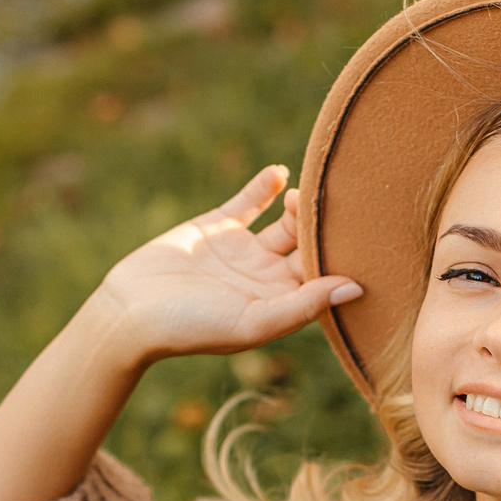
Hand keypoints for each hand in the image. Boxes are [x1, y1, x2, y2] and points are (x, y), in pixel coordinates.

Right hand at [83, 165, 359, 364]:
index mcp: (282, 303)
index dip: (348, 258)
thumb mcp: (253, 322)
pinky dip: (265, 186)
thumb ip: (304, 305)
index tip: (371, 236)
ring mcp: (244, 250)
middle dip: (329, 227)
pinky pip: (249, 201)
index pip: (327, 276)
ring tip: (307, 193)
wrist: (130, 311)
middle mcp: (268, 277)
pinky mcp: (217, 226)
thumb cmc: (192, 328)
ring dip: (301, 205)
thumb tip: (355, 289)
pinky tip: (278, 173)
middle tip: (347, 203)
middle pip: (311, 246)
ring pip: (286, 221)